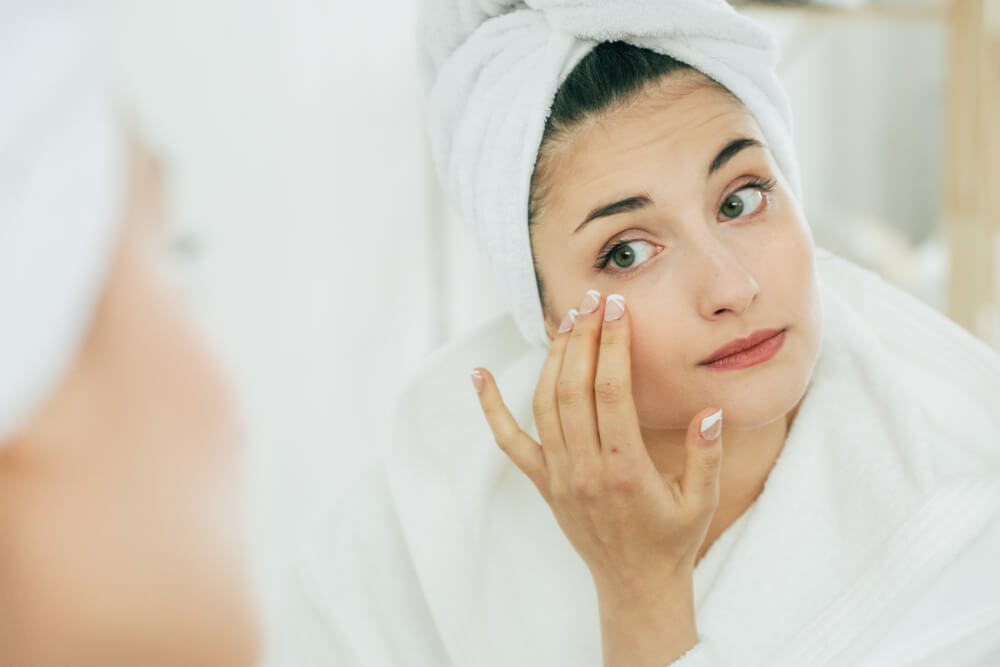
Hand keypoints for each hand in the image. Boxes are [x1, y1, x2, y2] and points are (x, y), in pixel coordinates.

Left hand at [473, 290, 723, 665]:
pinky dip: (490, 407)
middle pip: (574, 388)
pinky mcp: (542, 483)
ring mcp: (558, 476)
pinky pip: (509, 441)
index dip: (611, 345)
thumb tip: (710, 411)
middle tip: (592, 300)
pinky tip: (478, 376)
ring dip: (552, 358)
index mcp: (626, 469)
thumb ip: (705, 455)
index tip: (615, 309)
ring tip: (566, 321)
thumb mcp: (702, 500)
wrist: (635, 585)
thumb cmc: (672, 540)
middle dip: (581, 337)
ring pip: (544, 404)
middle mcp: (585, 469)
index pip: (611, 392)